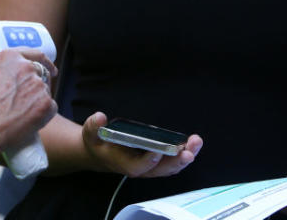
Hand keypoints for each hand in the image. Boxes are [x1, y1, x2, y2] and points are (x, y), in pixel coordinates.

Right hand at [0, 49, 57, 148]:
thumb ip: (2, 74)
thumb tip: (8, 81)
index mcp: (10, 57)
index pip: (35, 55)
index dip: (46, 62)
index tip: (51, 69)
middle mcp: (26, 66)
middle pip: (42, 75)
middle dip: (38, 87)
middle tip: (31, 101)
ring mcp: (38, 84)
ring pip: (45, 93)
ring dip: (38, 103)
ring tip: (21, 117)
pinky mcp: (46, 103)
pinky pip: (50, 108)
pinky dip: (43, 116)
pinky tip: (29, 123)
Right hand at [81, 112, 201, 177]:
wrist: (101, 154)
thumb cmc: (98, 143)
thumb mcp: (90, 133)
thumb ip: (93, 125)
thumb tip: (99, 117)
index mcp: (124, 164)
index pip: (139, 167)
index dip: (149, 160)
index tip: (158, 151)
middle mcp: (140, 168)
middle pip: (161, 169)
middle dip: (176, 160)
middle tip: (189, 150)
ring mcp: (150, 166)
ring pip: (171, 166)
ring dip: (185, 155)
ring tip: (196, 142)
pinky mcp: (157, 162)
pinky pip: (172, 161)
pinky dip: (183, 153)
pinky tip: (192, 143)